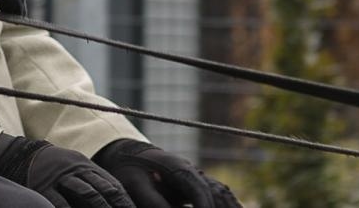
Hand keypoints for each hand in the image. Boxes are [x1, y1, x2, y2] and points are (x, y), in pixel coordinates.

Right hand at [0, 133, 134, 207]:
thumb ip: (93, 179)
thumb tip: (118, 197)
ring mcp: (60, 179)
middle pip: (102, 190)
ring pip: (87, 194)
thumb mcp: (75, 166)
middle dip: (117, 206)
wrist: (20, 154)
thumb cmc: (53, 166)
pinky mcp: (43, 188)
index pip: (111, 184)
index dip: (124, 200)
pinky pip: (60, 203)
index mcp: (85, 165)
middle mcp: (76, 170)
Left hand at [92, 140, 241, 207]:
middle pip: (217, 192)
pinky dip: (228, 204)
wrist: (127, 156)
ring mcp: (196, 176)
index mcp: (177, 168)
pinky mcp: (196, 185)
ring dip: (230, 206)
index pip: (199, 191)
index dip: (205, 207)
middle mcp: (192, 170)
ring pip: (222, 193)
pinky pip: (218, 195)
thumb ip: (155, 202)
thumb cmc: (128, 171)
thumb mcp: (135, 187)